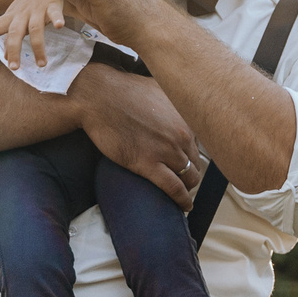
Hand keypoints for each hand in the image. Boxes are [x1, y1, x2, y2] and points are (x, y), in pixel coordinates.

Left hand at [0, 0, 68, 69]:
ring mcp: (37, 9)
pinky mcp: (52, 4)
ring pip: (35, 28)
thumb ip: (11, 36)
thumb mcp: (18, 17)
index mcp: (12, 16)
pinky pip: (54, 13)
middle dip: (13, 49)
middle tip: (14, 68)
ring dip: (38, 47)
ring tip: (41, 64)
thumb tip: (5, 56)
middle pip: (14, 32)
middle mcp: (22, 13)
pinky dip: (57, 19)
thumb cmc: (30, 1)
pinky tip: (59, 26)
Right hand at [69, 64, 202, 205]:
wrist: (98, 97)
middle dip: (191, 174)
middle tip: (182, 180)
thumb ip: (174, 103)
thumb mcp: (159, 89)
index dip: (192, 156)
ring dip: (187, 188)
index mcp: (184, 117)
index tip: (187, 162)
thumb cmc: (123, 91)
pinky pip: (174, 188)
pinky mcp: (148, 164)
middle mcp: (181, 134)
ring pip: (189, 178)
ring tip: (182, 195)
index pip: (199, 144)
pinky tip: (183, 207)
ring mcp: (166, 150)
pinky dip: (181, 201)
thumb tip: (177, 110)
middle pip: (196, 164)